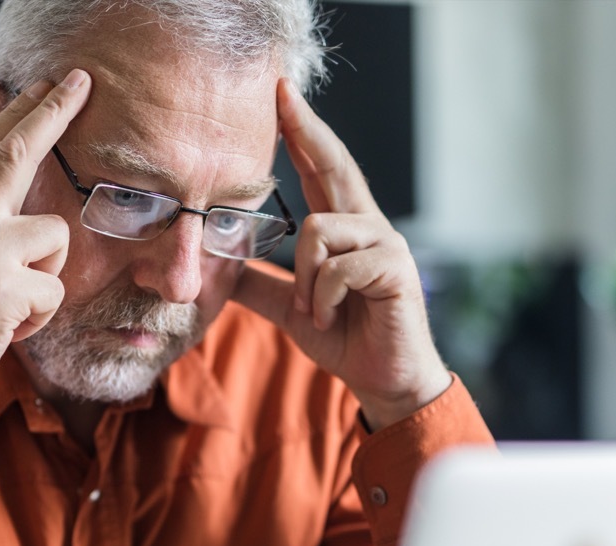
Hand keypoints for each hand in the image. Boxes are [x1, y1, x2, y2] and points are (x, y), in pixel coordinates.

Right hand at [0, 70, 91, 425]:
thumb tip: (8, 202)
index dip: (19, 114)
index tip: (45, 86)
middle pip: (18, 152)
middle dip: (53, 113)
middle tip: (81, 81)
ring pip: (56, 236)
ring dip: (46, 277)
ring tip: (8, 306)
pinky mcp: (3, 288)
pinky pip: (55, 291)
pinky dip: (39, 318)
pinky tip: (6, 329)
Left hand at [231, 78, 451, 429]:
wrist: (383, 382)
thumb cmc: (346, 340)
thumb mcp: (292, 308)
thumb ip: (261, 283)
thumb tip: (219, 266)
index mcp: (345, 230)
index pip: (320, 169)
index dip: (302, 132)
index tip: (282, 96)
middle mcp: (369, 226)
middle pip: (335, 164)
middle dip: (307, 129)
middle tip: (281, 94)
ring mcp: (386, 244)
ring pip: (320, 229)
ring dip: (304, 278)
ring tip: (313, 310)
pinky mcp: (395, 268)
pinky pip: (338, 267)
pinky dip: (321, 299)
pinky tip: (330, 319)